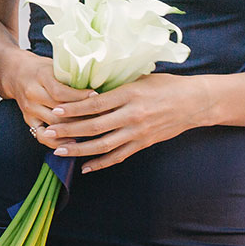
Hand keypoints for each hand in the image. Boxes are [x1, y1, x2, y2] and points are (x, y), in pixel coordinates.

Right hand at [0, 48, 92, 147]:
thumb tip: (100, 86)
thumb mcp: (55, 66)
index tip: (98, 97)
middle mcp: (32, 94)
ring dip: (75, 130)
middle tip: (103, 117)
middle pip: (59, 111)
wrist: (15, 72)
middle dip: (83, 116)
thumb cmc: (42, 68)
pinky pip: (42, 136)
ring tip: (94, 130)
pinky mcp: (28, 120)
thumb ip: (72, 76)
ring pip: (54, 125)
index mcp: (40, 76)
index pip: (60, 91)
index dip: (80, 97)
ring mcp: (29, 109)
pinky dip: (58, 142)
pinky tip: (73, 142)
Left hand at [39, 72, 213, 172]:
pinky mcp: (144, 144)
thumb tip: (88, 86)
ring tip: (60, 152)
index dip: (73, 109)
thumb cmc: (166, 85)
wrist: (195, 102)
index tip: (55, 111)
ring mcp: (138, 132)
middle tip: (49, 133)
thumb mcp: (139, 78)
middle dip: (69, 131)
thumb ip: (115, 85)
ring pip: (103, 145)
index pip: (95, 104)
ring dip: (79, 150)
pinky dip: (101, 163)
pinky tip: (85, 167)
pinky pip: (119, 156)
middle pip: (95, 126)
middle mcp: (132, 115)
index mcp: (129, 94)